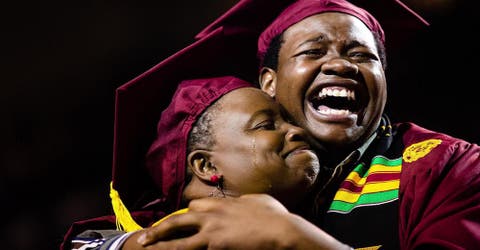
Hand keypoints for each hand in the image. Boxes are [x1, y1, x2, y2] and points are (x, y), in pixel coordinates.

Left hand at [136, 194, 350, 249]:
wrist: (281, 230)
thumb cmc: (275, 217)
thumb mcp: (259, 201)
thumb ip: (245, 201)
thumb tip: (243, 201)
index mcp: (223, 204)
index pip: (195, 207)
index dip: (185, 216)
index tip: (177, 221)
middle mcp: (213, 215)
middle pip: (179, 219)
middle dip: (161, 228)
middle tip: (146, 236)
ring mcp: (212, 231)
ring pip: (178, 239)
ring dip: (161, 244)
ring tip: (145, 247)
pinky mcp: (216, 245)